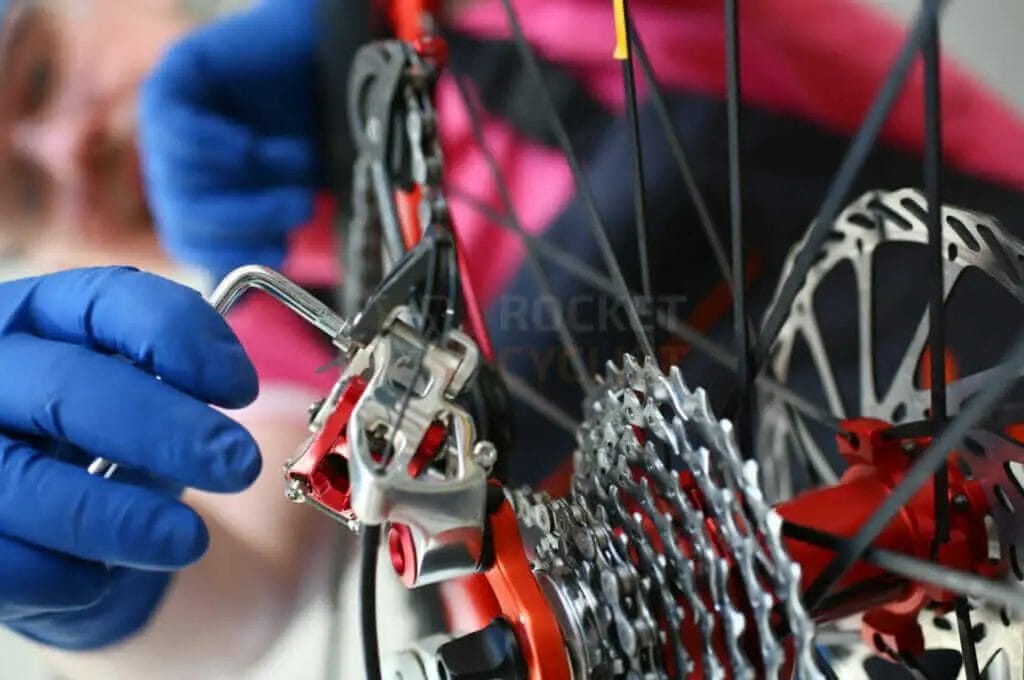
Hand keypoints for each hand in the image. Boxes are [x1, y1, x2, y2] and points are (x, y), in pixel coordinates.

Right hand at [0, 267, 259, 649]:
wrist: (64, 530)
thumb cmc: (112, 440)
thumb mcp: (150, 392)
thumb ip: (185, 371)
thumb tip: (235, 384)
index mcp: (39, 316)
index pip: (106, 299)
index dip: (177, 336)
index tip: (242, 387)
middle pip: (66, 386)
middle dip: (162, 429)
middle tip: (238, 464)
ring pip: (22, 483)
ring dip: (118, 516)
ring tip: (189, 540)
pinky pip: (0, 563)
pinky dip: (60, 574)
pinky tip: (100, 577)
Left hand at [139, 0, 318, 279]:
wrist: (340, 54)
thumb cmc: (327, 127)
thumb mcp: (303, 195)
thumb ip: (277, 234)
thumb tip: (260, 299)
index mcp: (206, 192)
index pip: (192, 245)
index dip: (232, 256)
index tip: (283, 249)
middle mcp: (181, 161)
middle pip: (181, 220)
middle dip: (245, 224)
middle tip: (299, 213)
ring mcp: (172, 120)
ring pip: (177, 182)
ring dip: (247, 187)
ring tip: (299, 167)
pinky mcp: (177, 77)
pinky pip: (172, 125)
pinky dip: (219, 147)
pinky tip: (257, 147)